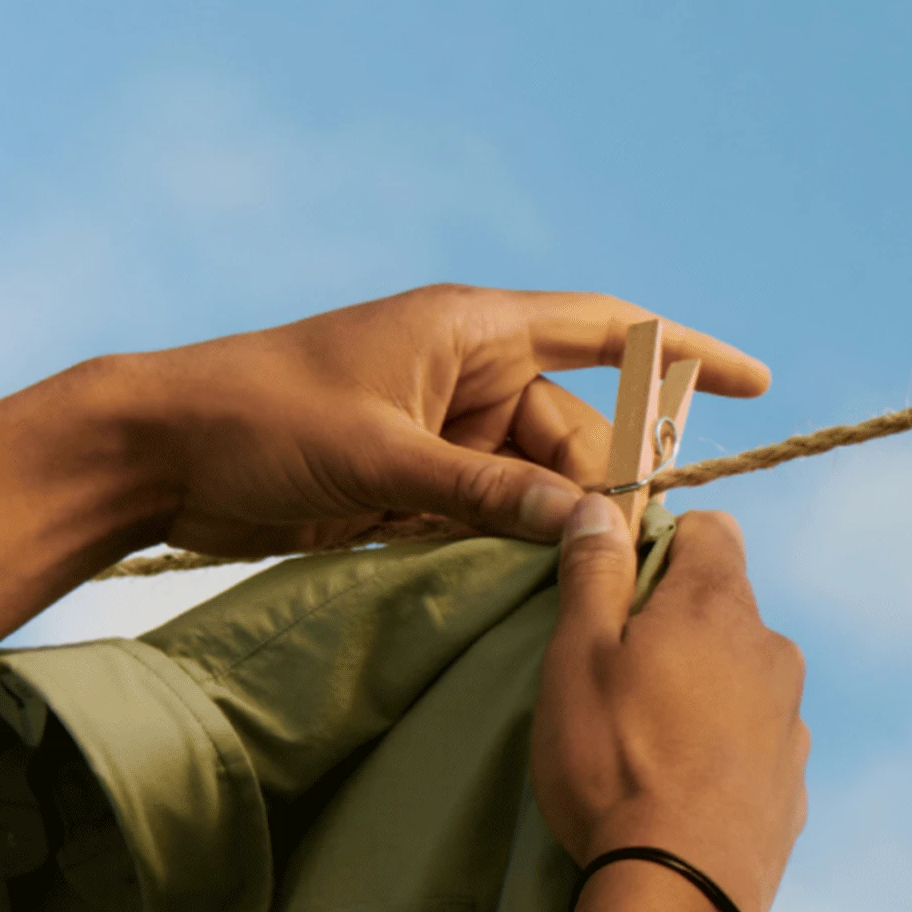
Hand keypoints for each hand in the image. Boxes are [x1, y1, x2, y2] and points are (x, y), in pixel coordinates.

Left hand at [129, 286, 770, 558]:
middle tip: (626, 558)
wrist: (157, 452)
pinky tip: (518, 583)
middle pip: (578, 430)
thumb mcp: (385, 460)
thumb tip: (589, 522)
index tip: (753, 380)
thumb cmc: (260, 421)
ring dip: (550, 527)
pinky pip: (491, 512)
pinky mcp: (414, 480)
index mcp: (470, 329)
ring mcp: (442, 429)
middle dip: (605, 487)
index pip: (607, 329)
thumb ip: (490, 491)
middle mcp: (467, 371)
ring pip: (536, 482)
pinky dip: (507, 544)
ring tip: (565, 580)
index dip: (684, 352)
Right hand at [529, 501, 808, 911]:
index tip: (621, 587)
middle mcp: (773, 651)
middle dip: (677, 624)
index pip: (711, 529)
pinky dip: (724, 747)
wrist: (683, 891)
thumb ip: (594, 574)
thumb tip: (602, 509)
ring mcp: (792, 720)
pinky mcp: (794, 782)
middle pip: (726, 607)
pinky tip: (682, 787)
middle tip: (620, 675)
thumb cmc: (616, 762)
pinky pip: (756, 739)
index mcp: (719, 606)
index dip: (662, 544)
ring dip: (704, 689)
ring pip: (745, 676)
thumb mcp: (578, 657)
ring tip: (649, 742)